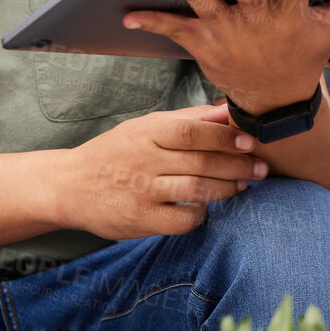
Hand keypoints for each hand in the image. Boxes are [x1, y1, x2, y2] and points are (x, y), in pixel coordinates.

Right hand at [58, 105, 266, 238]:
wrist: (69, 186)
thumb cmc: (113, 154)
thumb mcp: (142, 128)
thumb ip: (184, 120)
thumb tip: (226, 110)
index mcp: (145, 133)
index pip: (193, 131)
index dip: (226, 136)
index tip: (250, 141)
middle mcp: (143, 160)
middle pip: (202, 161)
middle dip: (239, 165)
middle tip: (260, 167)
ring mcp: (141, 191)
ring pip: (198, 190)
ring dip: (228, 188)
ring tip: (243, 185)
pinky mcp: (141, 219)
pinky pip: (183, 219)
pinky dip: (201, 214)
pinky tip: (205, 207)